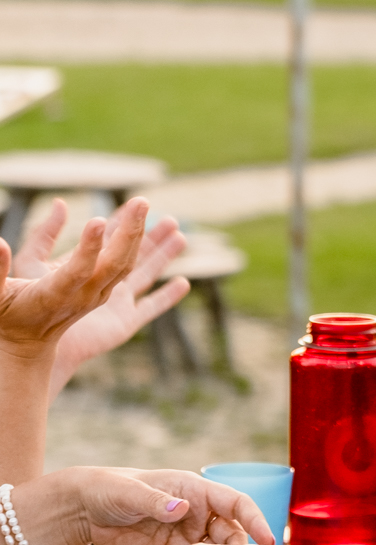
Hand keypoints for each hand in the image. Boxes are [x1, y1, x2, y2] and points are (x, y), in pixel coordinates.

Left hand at [22, 205, 191, 396]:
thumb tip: (60, 203)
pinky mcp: (123, 323)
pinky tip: (182, 284)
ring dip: (162, 255)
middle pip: (131, 253)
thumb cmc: (24, 305)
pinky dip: (167, 296)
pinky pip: (150, 308)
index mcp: (84, 266)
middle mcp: (102, 282)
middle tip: (168, 216)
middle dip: (149, 234)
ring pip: (145, 274)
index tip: (138, 204)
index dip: (124, 222)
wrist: (31, 341)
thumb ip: (45, 235)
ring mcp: (115, 303)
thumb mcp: (32, 262)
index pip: (110, 239)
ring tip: (179, 236)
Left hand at [98, 467, 274, 544]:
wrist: (84, 509)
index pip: (236, 502)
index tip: (267, 538)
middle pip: (233, 531)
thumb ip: (157, 501)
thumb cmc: (109, 488)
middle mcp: (196, 511)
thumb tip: (180, 508)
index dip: (255, 519)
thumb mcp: (132, 492)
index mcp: (193, 490)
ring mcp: (186, 533)